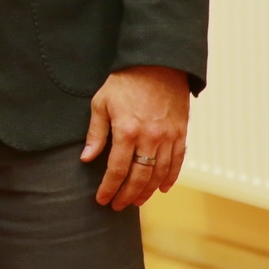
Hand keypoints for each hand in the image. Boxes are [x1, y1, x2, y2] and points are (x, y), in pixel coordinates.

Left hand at [82, 65, 190, 208]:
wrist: (157, 63)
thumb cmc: (125, 81)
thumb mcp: (101, 103)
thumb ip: (95, 133)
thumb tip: (86, 158)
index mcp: (126, 131)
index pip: (116, 169)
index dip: (109, 188)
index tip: (102, 199)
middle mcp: (150, 138)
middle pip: (139, 177)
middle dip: (127, 195)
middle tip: (118, 206)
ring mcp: (168, 136)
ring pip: (159, 173)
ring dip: (148, 191)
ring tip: (137, 201)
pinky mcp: (181, 132)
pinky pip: (178, 161)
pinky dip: (171, 177)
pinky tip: (163, 188)